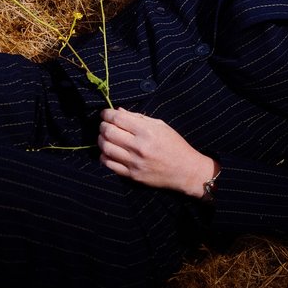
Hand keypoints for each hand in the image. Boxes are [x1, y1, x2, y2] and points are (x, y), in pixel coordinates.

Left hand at [97, 107, 217, 197]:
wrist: (185, 171)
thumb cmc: (175, 145)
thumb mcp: (161, 126)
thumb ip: (139, 118)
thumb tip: (119, 111)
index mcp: (147, 132)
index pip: (118, 119)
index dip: (107, 114)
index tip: (105, 113)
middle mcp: (139, 147)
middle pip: (108, 132)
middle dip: (102, 126)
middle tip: (105, 125)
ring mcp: (134, 162)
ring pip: (106, 148)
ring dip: (101, 140)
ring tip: (105, 137)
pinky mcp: (132, 175)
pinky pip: (109, 164)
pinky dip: (104, 156)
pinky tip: (109, 151)